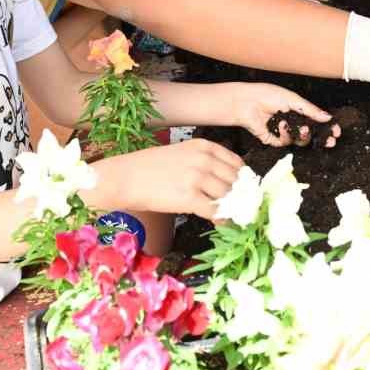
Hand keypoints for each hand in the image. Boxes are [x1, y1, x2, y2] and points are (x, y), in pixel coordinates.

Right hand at [94, 139, 243, 219]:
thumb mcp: (181, 154)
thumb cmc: (148, 168)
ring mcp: (198, 178)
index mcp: (204, 146)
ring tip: (233, 217)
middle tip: (243, 208)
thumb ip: (204, 163)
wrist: (124, 178)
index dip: (243, 180)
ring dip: (234, 209)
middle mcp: (204, 159)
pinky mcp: (189, 197)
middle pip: (236, 181)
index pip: (237, 163)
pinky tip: (221, 223)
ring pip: (229, 196)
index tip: (245, 191)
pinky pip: (216, 211)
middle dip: (242, 196)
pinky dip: (222, 219)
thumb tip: (226, 181)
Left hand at [224, 84, 339, 146]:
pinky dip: (285, 134)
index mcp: (299, 111)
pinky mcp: (274, 140)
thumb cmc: (268, 95)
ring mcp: (284, 132)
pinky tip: (281, 124)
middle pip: (312, 135)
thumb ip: (311, 110)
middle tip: (330, 141)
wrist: (247, 102)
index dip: (327, 127)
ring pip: (301, 141)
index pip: (317, 121)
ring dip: (304, 136)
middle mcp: (293, 122)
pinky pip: (286, 142)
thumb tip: (327, 117)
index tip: (336, 131)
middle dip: (322, 138)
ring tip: (303, 129)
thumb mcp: (293, 100)